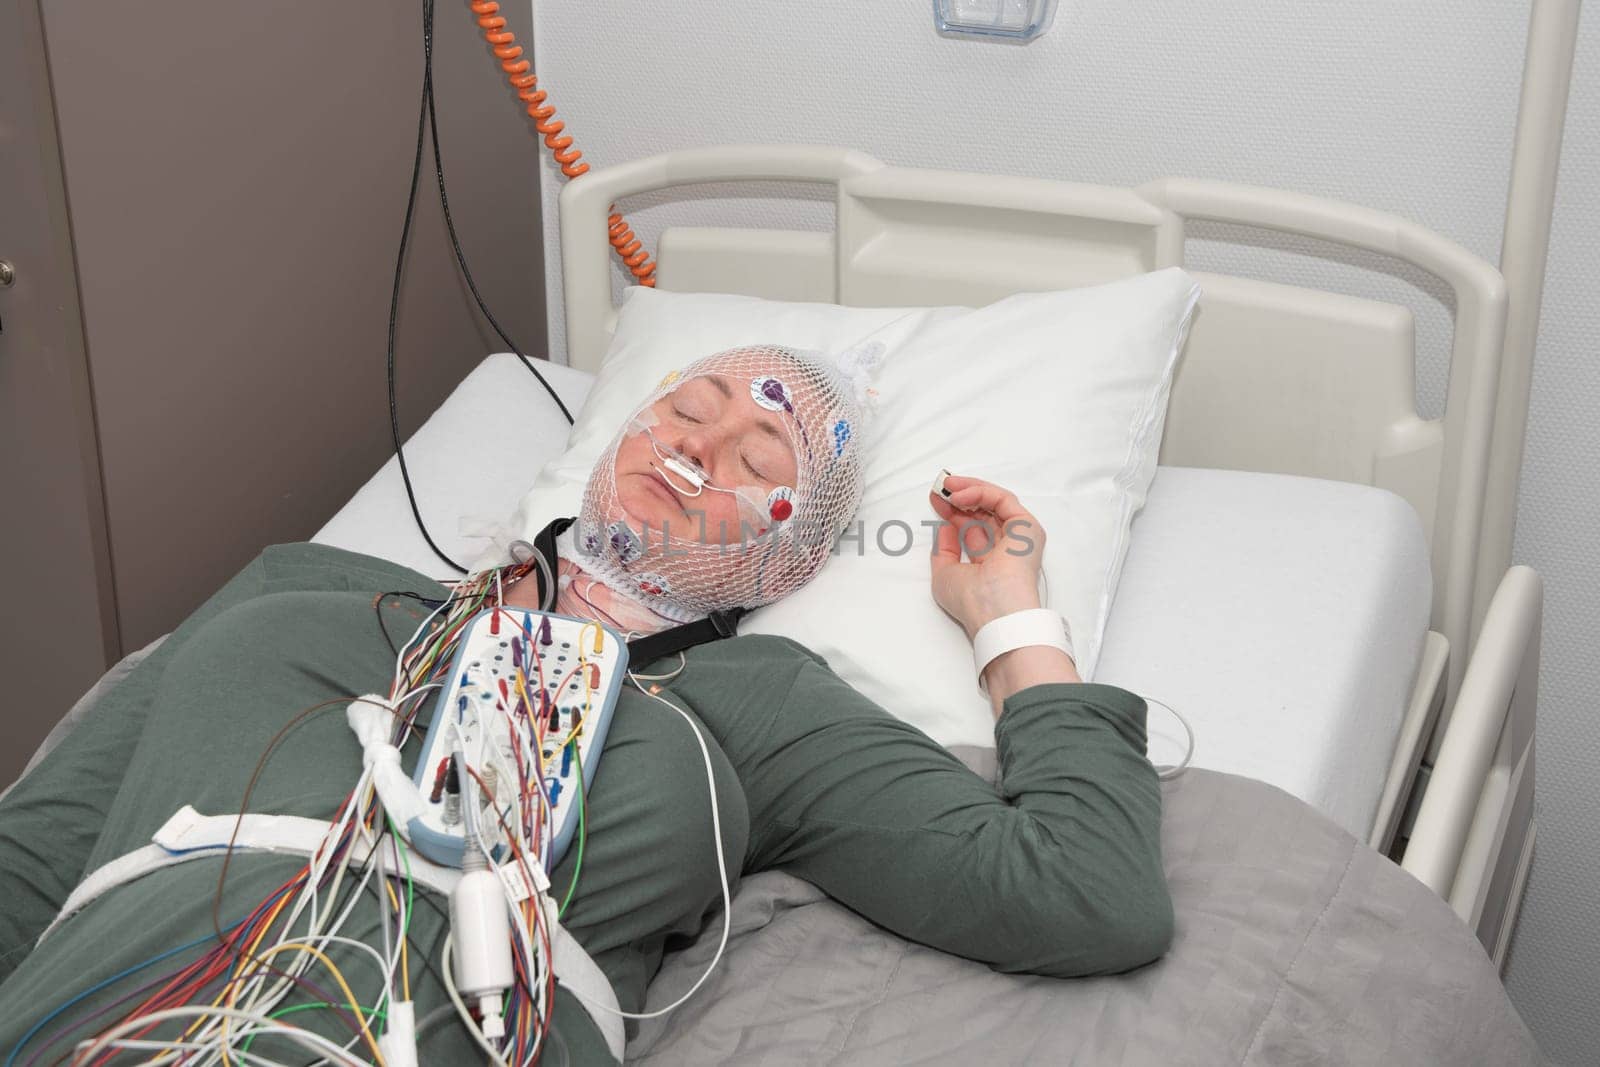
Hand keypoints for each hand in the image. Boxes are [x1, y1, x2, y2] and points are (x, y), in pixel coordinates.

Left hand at [928, 475, 1046, 639]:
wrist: (994, 609)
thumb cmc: (972, 601)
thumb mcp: (945, 575)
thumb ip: (943, 550)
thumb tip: (944, 527)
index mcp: (990, 562)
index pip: (972, 529)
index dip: (952, 513)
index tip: (935, 501)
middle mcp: (1005, 548)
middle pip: (982, 513)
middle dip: (959, 498)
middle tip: (939, 488)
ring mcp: (1018, 536)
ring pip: (994, 502)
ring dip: (969, 490)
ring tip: (946, 486)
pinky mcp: (1026, 526)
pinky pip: (1002, 499)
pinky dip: (980, 492)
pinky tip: (959, 495)